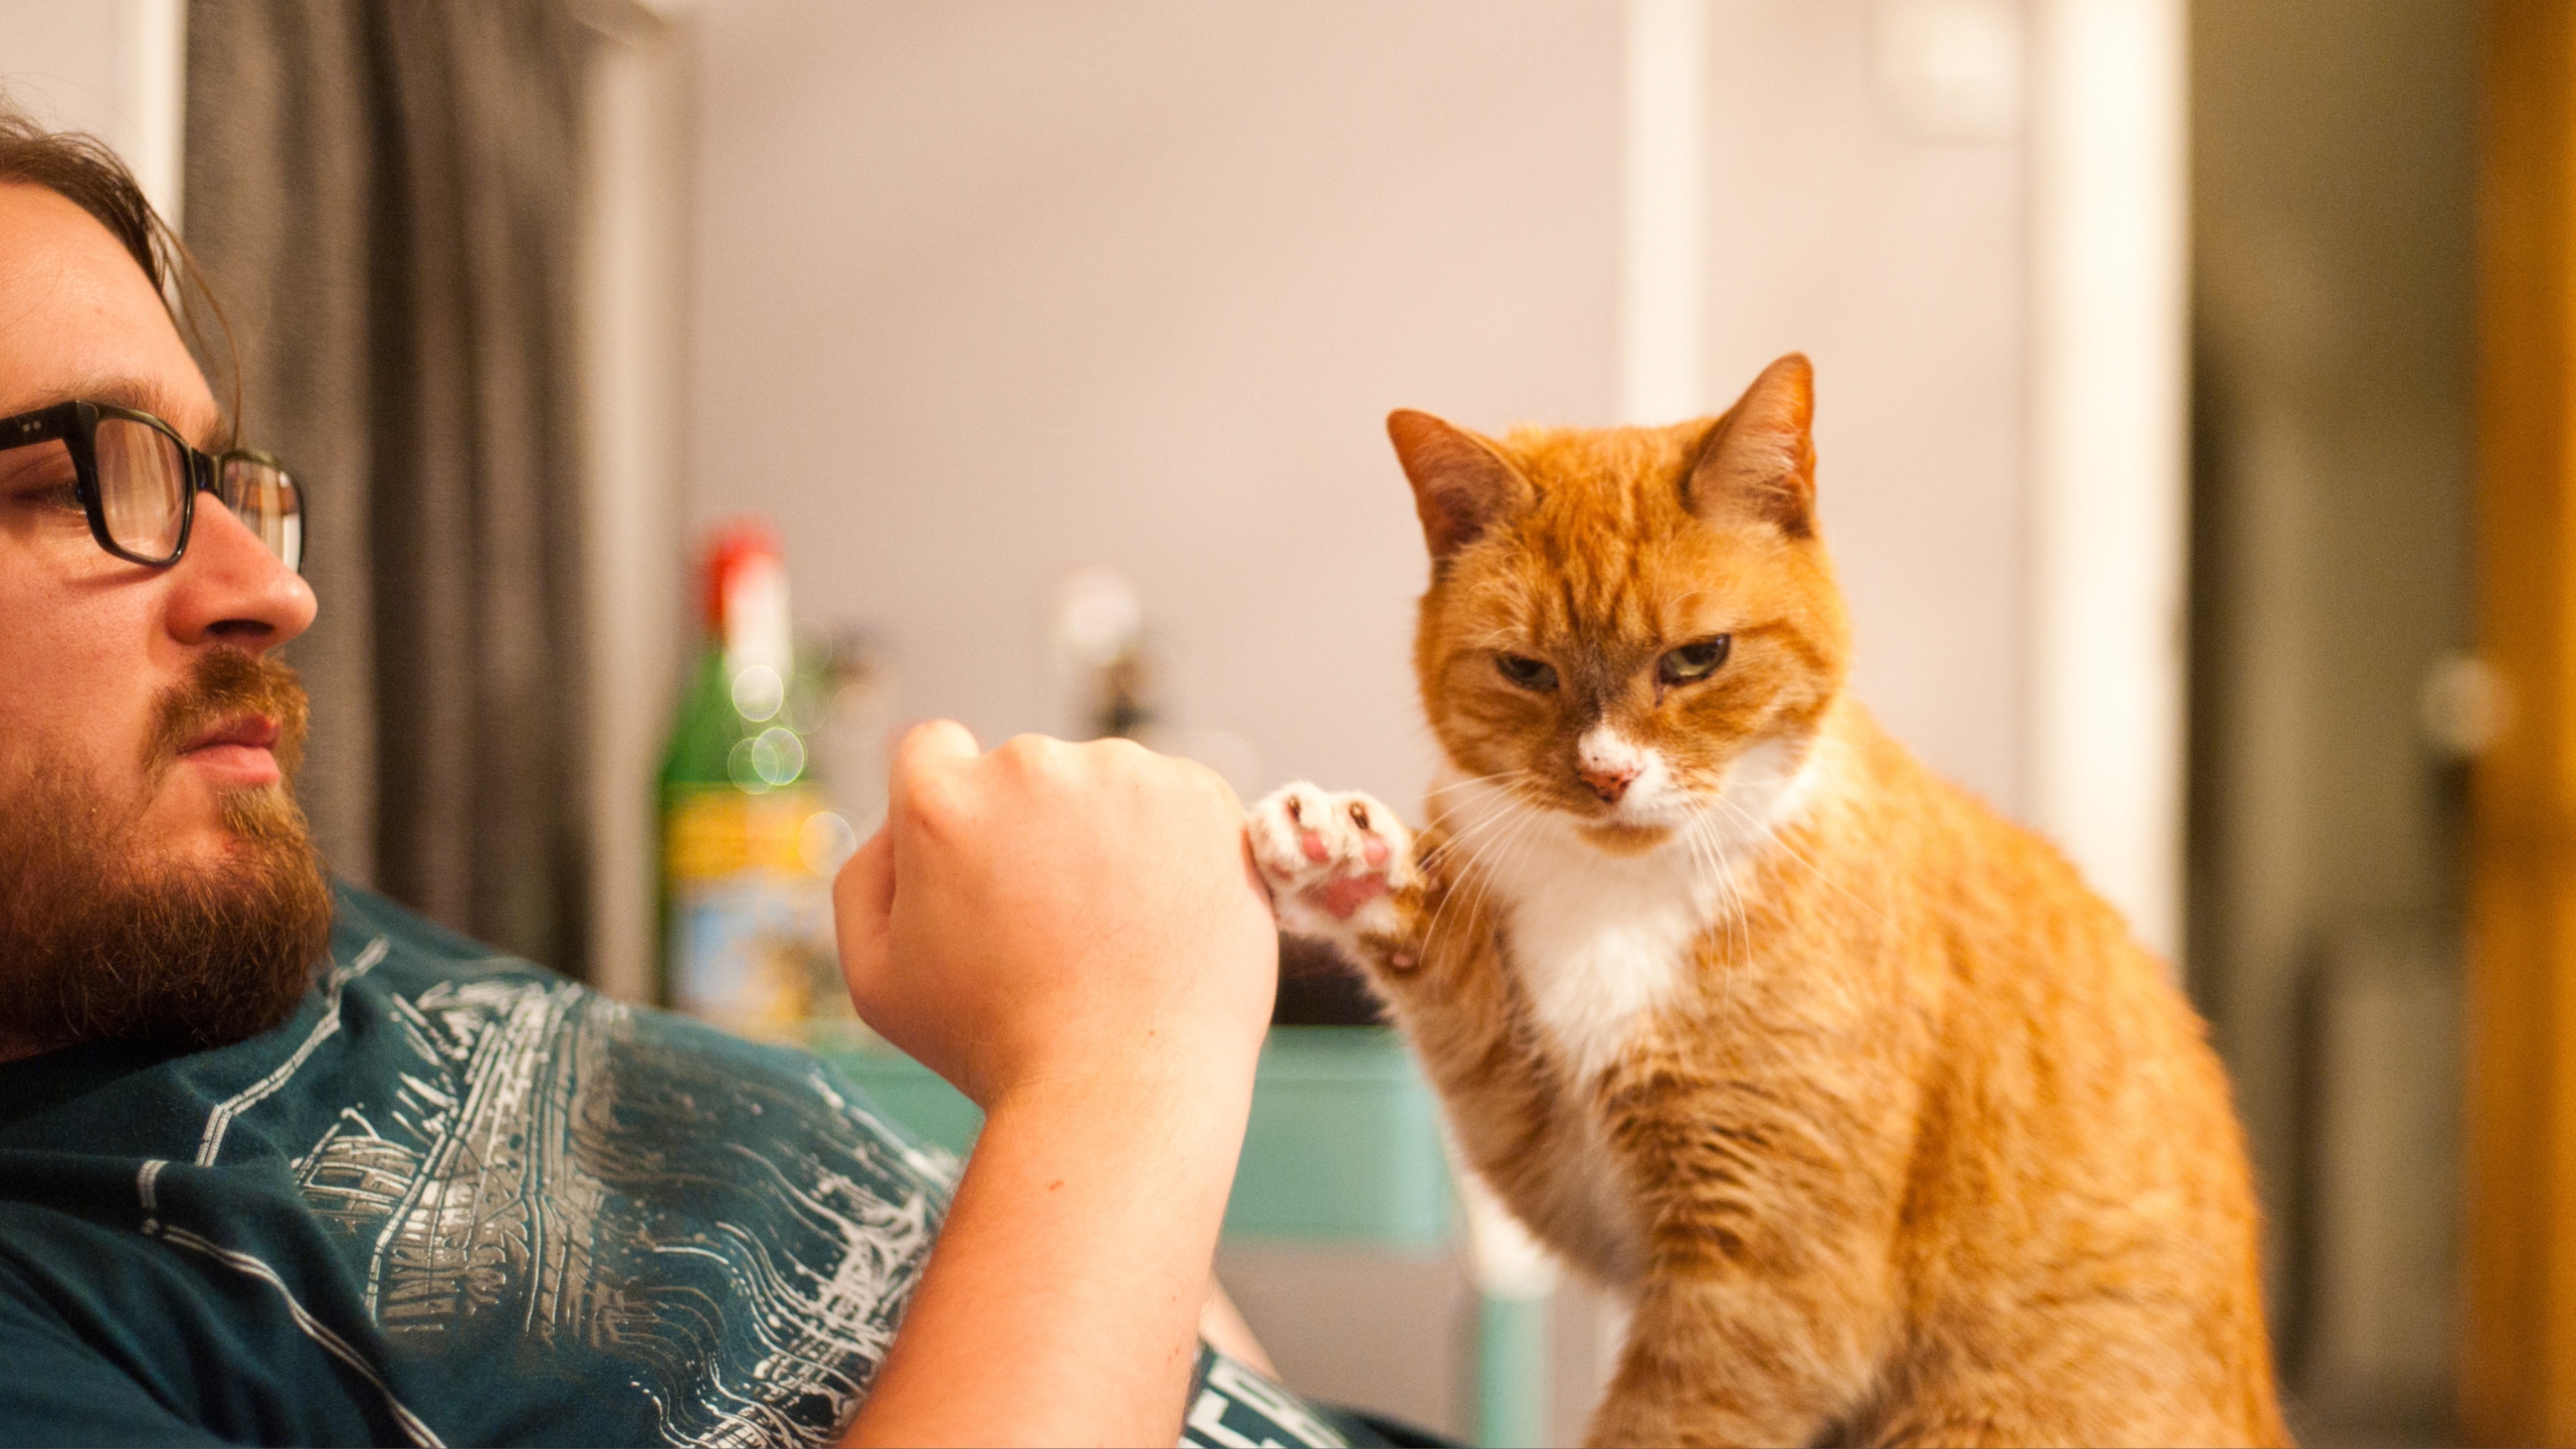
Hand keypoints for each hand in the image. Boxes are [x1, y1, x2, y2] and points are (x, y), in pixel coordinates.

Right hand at [833, 722, 1277, 1110]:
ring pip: (1105, 785)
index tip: (986, 871)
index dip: (956, 816)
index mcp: (942, 798)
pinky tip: (1163, 916)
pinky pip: (1174, 801)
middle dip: (1034, 831)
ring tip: (1116, 931)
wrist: (1123, 1089)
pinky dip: (1172, 845)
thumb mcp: (876, 977)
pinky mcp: (1201, 796)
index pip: (935, 751)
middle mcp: (1032, 764)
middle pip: (1025, 773)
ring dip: (1107, 834)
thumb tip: (898, 822)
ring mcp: (1125, 774)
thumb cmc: (994, 1045)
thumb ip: (865, 877)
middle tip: (1054, 927)